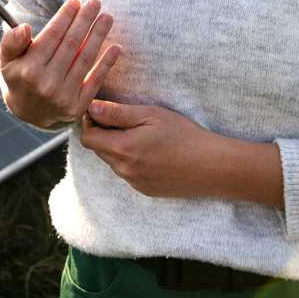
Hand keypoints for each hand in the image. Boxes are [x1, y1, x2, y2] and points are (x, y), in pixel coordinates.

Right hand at [0, 0, 122, 130]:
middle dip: (85, 21)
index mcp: (28, 69)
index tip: (76, 1)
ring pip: (85, 60)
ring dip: (98, 36)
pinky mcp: (77, 107)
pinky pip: (95, 81)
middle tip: (96, 2)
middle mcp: (45, 84)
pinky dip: (106, 64)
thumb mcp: (7, 60)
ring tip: (107, 17)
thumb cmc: (19, 76)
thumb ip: (11, 42)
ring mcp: (63, 97)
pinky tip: (115, 47)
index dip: (65, 17)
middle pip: (70, 45)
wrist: (29, 113)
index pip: (51, 37)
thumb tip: (24, 27)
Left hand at [80, 100, 223, 198]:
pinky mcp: (144, 189)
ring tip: (141, 134)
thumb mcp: (151, 115)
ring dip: (117, 147)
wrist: (211, 166)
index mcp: (122, 149)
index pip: (87, 138)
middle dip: (103, 133)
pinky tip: (151, 151)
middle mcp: (124, 170)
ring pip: (113, 161)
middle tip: (123, 118)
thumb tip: (91, 107)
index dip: (90, 122)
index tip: (101, 110)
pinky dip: (131, 160)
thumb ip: (117, 113)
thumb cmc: (183, 135)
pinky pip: (127, 172)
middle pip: (98, 149)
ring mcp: (134, 182)